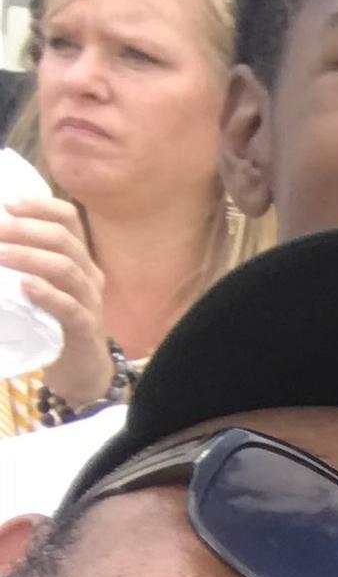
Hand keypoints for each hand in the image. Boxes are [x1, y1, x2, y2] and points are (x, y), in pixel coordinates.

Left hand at [0, 197, 111, 407]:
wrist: (82, 372)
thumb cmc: (54, 324)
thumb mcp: (42, 287)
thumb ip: (22, 265)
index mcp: (78, 260)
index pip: (68, 220)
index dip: (40, 206)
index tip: (8, 205)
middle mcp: (88, 276)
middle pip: (64, 239)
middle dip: (25, 230)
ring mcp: (90, 303)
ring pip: (67, 268)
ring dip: (30, 257)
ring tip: (0, 255)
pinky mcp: (86, 330)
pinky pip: (71, 307)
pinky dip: (47, 294)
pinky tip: (26, 286)